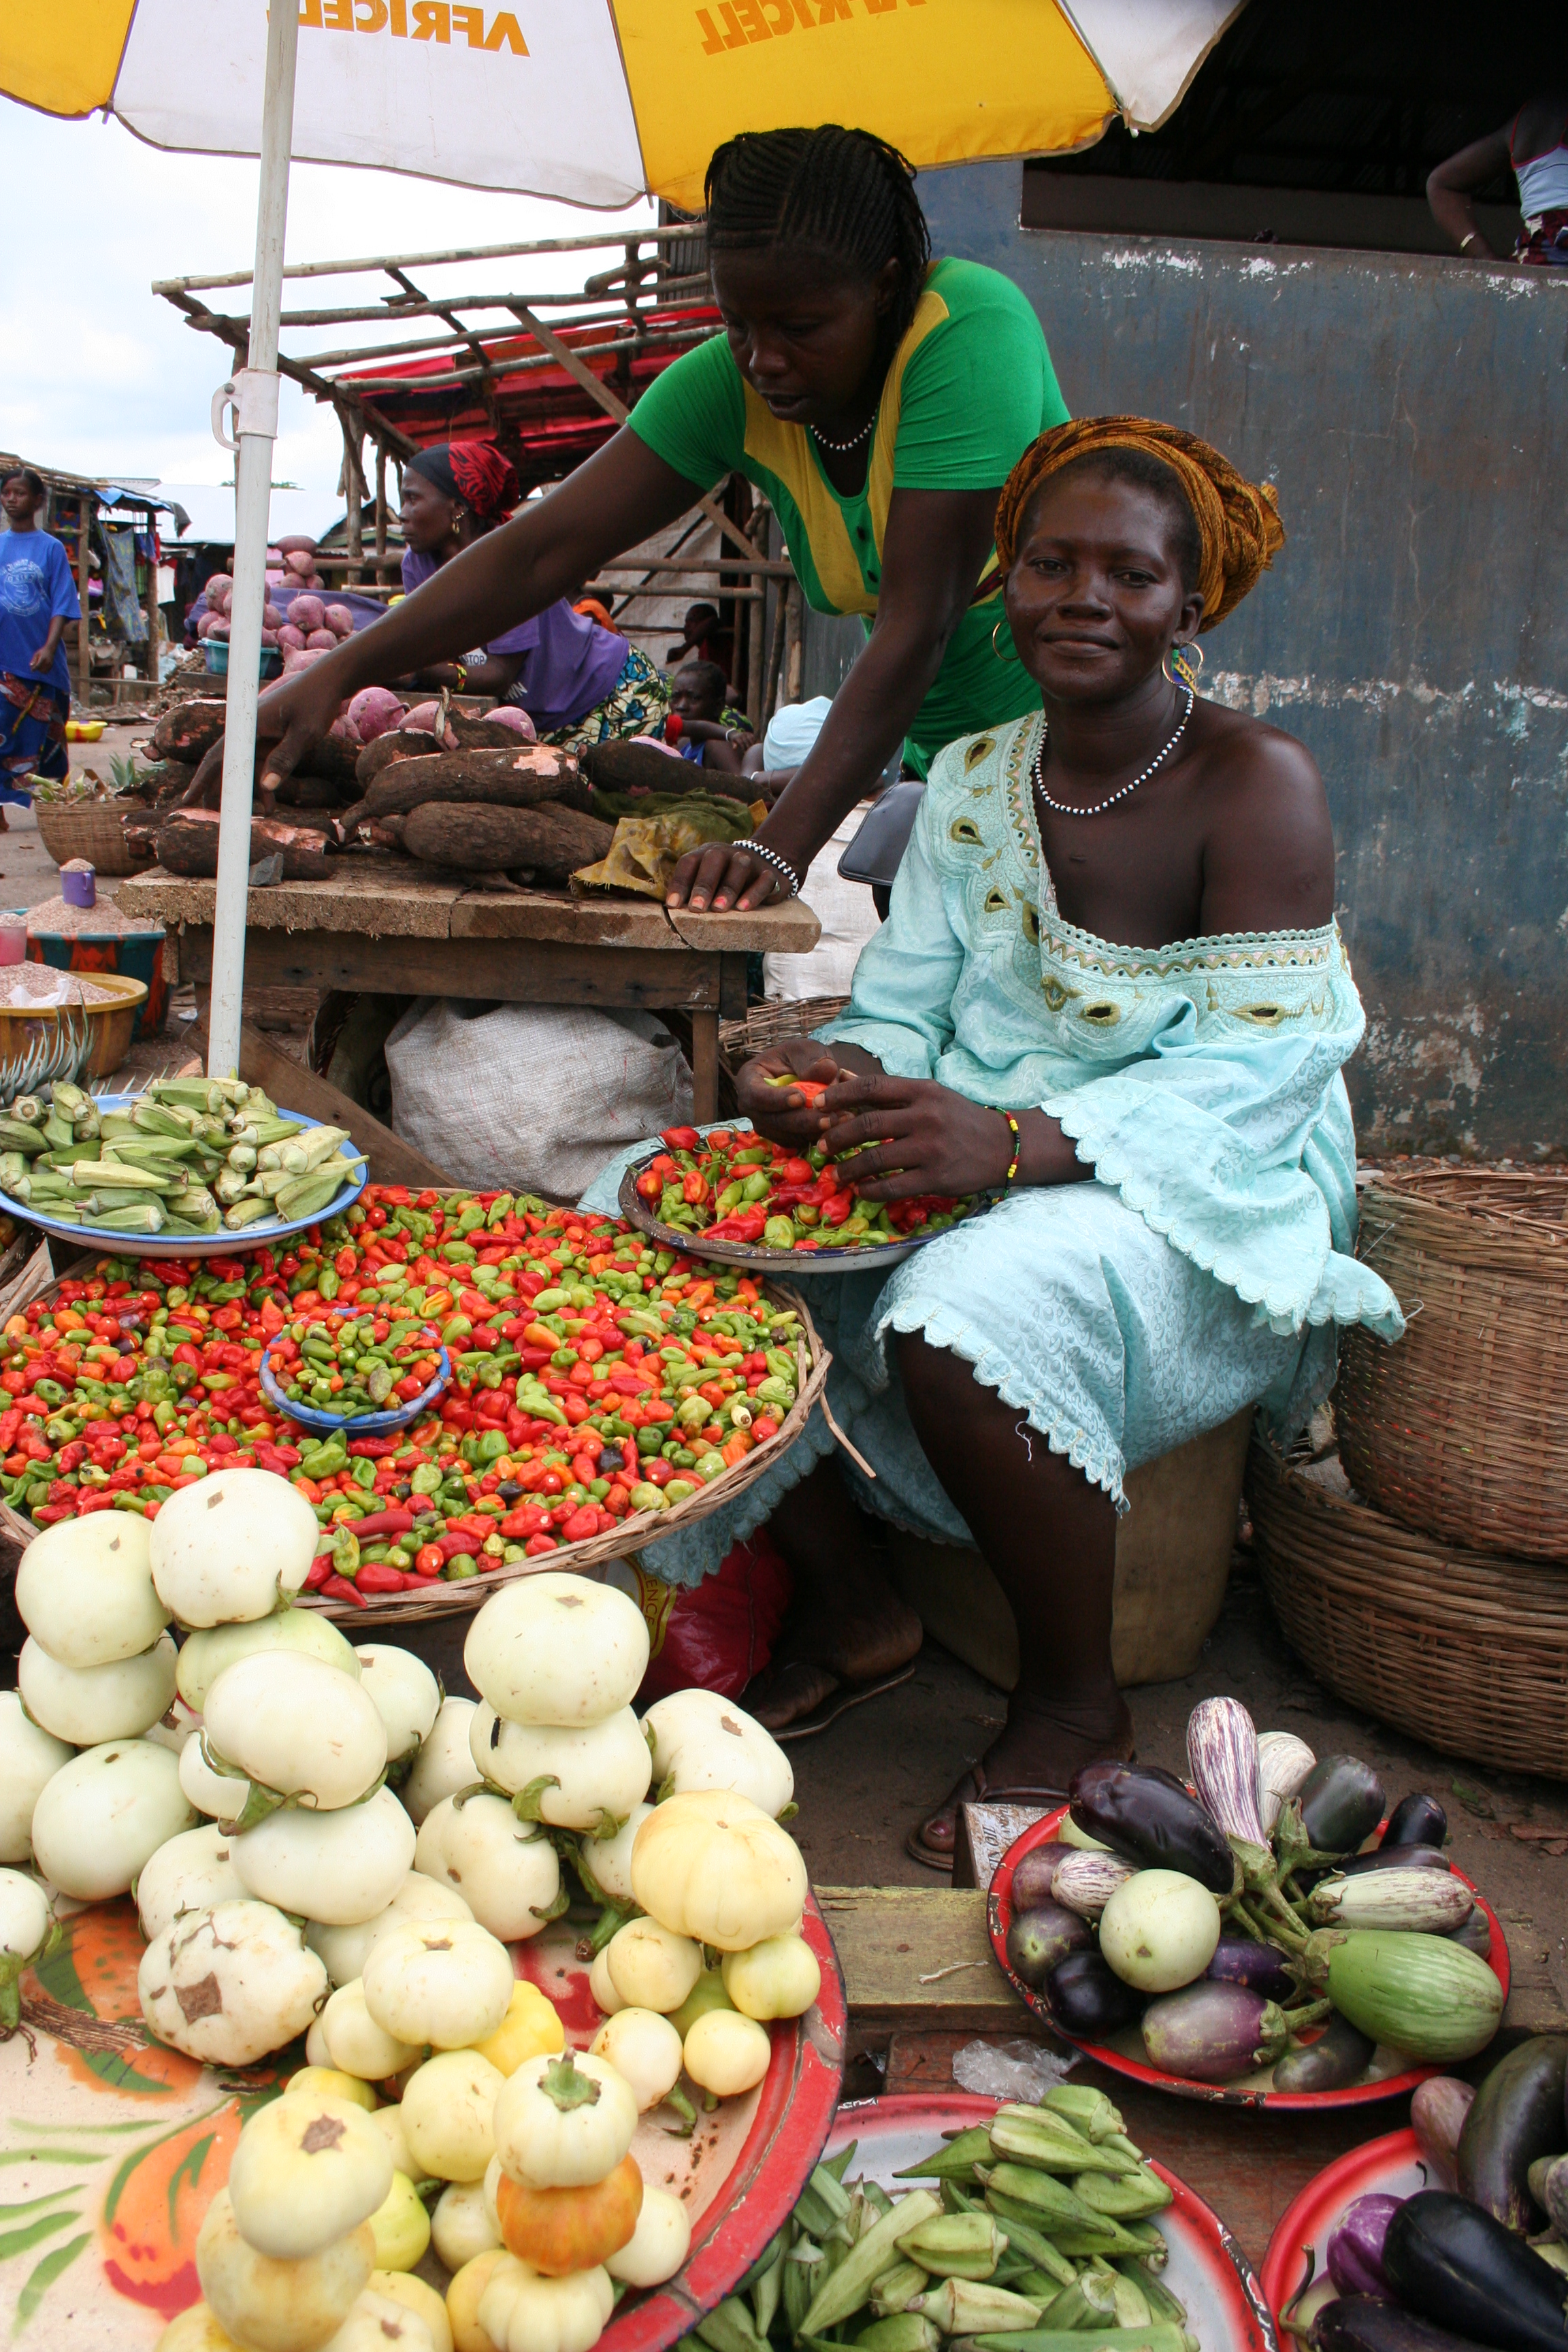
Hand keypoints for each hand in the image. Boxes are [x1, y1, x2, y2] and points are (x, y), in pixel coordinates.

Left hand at [28, 647, 49, 672]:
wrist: (50, 649)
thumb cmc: (41, 651)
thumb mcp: (36, 654)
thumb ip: (33, 660)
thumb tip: (30, 666)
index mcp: (42, 658)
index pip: (37, 665)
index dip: (34, 668)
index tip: (32, 670)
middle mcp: (47, 662)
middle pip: (40, 669)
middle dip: (37, 669)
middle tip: (36, 666)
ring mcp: (49, 664)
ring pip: (43, 671)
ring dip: (40, 670)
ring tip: (39, 666)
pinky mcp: (51, 665)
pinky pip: (46, 671)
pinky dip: (43, 670)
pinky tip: (42, 667)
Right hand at [182, 658, 350, 809]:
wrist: (329, 682)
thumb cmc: (316, 702)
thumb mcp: (304, 733)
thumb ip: (285, 758)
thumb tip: (266, 787)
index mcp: (247, 725)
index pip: (218, 756)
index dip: (202, 780)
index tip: (187, 801)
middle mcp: (247, 731)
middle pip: (225, 765)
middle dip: (217, 792)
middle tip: (211, 818)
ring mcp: (258, 736)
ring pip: (244, 769)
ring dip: (246, 793)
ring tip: (248, 818)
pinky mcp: (270, 740)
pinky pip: (260, 766)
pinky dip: (263, 784)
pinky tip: (271, 805)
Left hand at [667, 838, 799, 911]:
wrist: (768, 864)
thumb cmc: (726, 879)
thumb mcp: (709, 880)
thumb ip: (692, 891)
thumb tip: (674, 911)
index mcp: (705, 854)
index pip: (689, 863)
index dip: (680, 883)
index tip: (673, 904)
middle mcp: (726, 854)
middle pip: (713, 861)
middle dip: (703, 885)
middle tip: (696, 907)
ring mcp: (749, 862)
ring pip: (739, 868)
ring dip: (728, 888)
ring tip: (719, 907)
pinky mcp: (769, 874)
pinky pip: (763, 880)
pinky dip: (754, 893)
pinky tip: (743, 907)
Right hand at [735, 1041, 843, 1149]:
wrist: (804, 1072)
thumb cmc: (799, 1058)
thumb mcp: (806, 1050)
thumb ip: (814, 1059)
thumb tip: (826, 1070)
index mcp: (749, 1079)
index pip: (756, 1095)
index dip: (777, 1099)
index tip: (800, 1098)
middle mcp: (752, 1107)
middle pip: (773, 1120)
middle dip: (802, 1121)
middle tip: (829, 1118)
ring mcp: (765, 1124)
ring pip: (786, 1135)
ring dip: (814, 1131)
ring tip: (841, 1120)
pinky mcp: (782, 1136)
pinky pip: (797, 1142)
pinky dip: (817, 1136)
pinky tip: (839, 1126)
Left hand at [816, 1071, 1014, 1200]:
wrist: (1002, 1146)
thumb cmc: (958, 1118)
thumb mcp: (930, 1095)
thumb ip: (889, 1092)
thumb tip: (840, 1077)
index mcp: (922, 1092)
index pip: (872, 1087)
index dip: (839, 1095)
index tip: (817, 1105)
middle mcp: (926, 1117)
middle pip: (868, 1125)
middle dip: (838, 1136)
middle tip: (822, 1145)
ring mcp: (932, 1149)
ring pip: (876, 1159)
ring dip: (849, 1168)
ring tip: (835, 1174)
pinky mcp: (936, 1178)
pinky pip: (893, 1187)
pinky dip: (871, 1190)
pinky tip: (861, 1191)